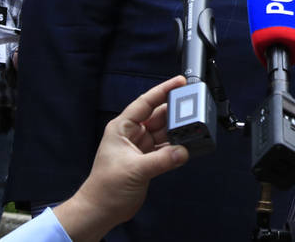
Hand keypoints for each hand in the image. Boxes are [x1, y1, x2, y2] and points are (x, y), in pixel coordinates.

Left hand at [53, 76, 188, 241]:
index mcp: (122, 128)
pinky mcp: (149, 160)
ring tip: (193, 128)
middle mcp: (132, 134)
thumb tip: (183, 151)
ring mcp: (141, 147)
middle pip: (159, 116)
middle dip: (176, 112)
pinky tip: (187, 145)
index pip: (145, 102)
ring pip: (165, 132)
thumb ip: (161, 160)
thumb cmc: (104, 189)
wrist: (101, 211)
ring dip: (178, 131)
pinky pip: (167, 147)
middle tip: (193, 109)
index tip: (180, 82)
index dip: (163, 90)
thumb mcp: (134, 170)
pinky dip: (177, 146)